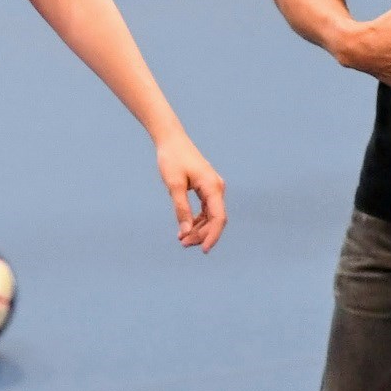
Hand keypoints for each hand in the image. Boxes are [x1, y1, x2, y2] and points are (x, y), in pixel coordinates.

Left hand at [157, 130, 226, 251]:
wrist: (171, 140)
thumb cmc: (172, 159)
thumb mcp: (174, 185)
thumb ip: (181, 209)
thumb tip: (185, 232)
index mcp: (213, 187)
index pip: (218, 218)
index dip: (212, 236)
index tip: (204, 250)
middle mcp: (217, 188)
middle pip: (216, 220)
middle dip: (202, 235)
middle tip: (183, 244)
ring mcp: (213, 188)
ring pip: (211, 216)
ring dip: (199, 229)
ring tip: (182, 239)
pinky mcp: (207, 188)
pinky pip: (206, 210)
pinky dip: (197, 221)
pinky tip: (186, 228)